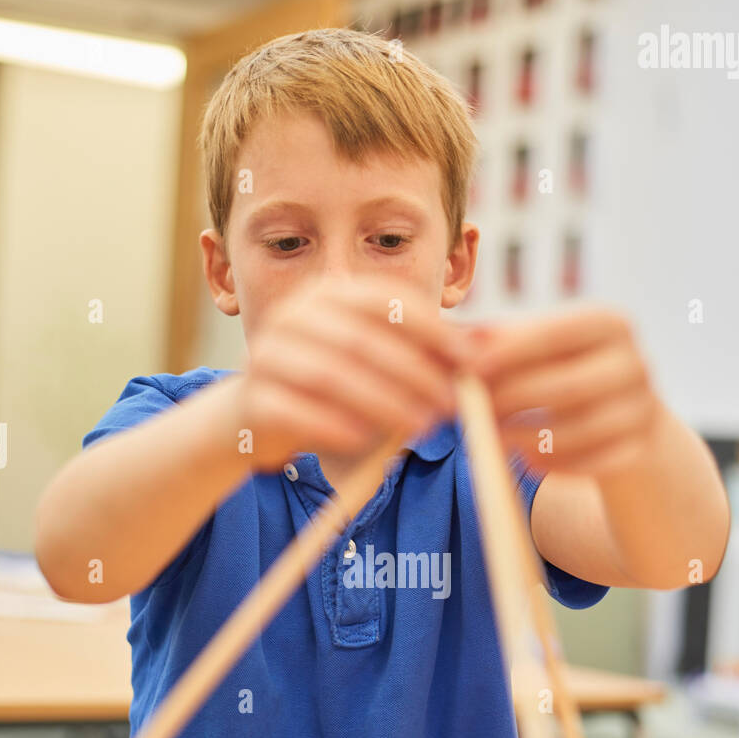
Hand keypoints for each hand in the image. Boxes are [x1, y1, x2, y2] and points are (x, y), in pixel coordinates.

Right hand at [232, 276, 467, 471]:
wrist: (260, 417)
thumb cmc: (335, 389)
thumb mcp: (378, 363)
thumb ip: (424, 352)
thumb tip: (485, 346)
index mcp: (327, 294)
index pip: (384, 300)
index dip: (431, 329)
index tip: (470, 360)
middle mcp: (292, 315)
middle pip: (361, 339)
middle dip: (414, 373)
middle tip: (451, 405)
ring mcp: (266, 355)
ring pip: (330, 375)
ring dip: (383, 403)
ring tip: (422, 427)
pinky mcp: (252, 400)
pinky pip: (296, 412)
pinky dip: (335, 427)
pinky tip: (368, 442)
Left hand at [470, 307, 662, 477]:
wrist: (621, 412)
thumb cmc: (564, 370)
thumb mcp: (539, 348)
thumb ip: (500, 340)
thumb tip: (455, 337)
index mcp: (610, 324)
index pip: (556, 334)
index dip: (511, 352)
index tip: (471, 369)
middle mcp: (635, 363)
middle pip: (568, 386)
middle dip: (513, 401)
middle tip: (472, 411)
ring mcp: (642, 408)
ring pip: (580, 430)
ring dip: (527, 437)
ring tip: (493, 437)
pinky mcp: (639, 449)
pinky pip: (592, 463)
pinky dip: (553, 464)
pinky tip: (525, 459)